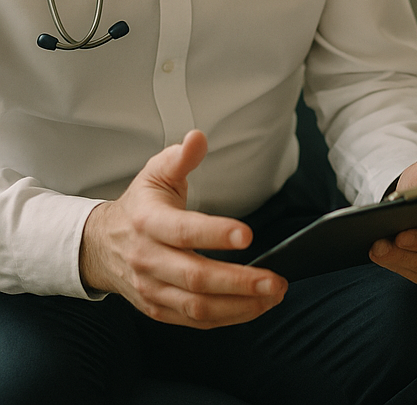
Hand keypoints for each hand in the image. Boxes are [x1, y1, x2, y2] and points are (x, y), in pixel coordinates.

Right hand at [80, 130, 286, 327]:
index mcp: (148, 223)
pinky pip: (194, 321)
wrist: (99, 246)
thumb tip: (198, 137)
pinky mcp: (158, 309)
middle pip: (196, 278)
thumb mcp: (154, 173)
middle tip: (274, 279)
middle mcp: (149, 260)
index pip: (184, 231)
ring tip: (273, 294)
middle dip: (239, 281)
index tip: (248, 234)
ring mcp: (152, 289)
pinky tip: (255, 307)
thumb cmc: (139, 206)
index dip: (215, 234)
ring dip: (240, 306)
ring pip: (197, 306)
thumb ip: (180, 157)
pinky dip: (227, 318)